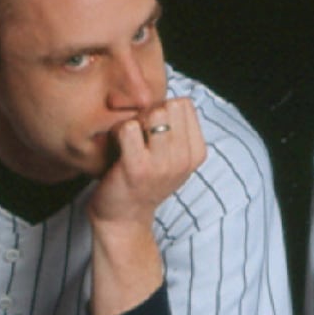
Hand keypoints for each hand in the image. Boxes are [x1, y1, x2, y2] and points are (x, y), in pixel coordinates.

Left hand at [88, 96, 205, 228]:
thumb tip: (164, 94)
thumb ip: (175, 129)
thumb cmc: (142, 180)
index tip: (153, 132)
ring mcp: (162, 165)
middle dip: (149, 113)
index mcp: (197, 153)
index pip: (185, 104)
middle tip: (137, 135)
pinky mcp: (137, 168)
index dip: (164, 110)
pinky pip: (129, 128)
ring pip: (153, 113)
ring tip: (128, 141)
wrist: (123, 220)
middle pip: (169, 105)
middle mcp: (184, 159)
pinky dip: (118, 132)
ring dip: (134, 121)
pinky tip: (116, 148)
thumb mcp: (170, 157)